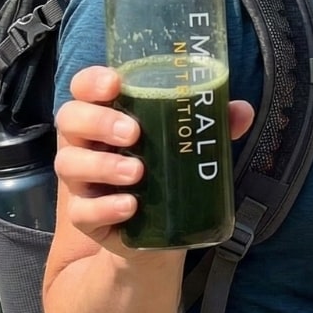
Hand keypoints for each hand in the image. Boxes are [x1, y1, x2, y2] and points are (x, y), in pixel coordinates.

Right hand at [53, 65, 254, 244]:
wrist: (163, 231)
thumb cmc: (169, 170)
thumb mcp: (191, 144)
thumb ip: (214, 124)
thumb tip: (243, 111)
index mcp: (106, 115)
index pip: (83, 88)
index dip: (91, 81)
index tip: (115, 84)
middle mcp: (86, 143)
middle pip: (70, 120)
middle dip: (98, 122)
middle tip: (134, 132)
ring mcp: (82, 181)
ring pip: (69, 164)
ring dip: (101, 165)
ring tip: (137, 172)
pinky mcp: (86, 216)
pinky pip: (82, 211)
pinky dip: (104, 207)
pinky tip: (129, 206)